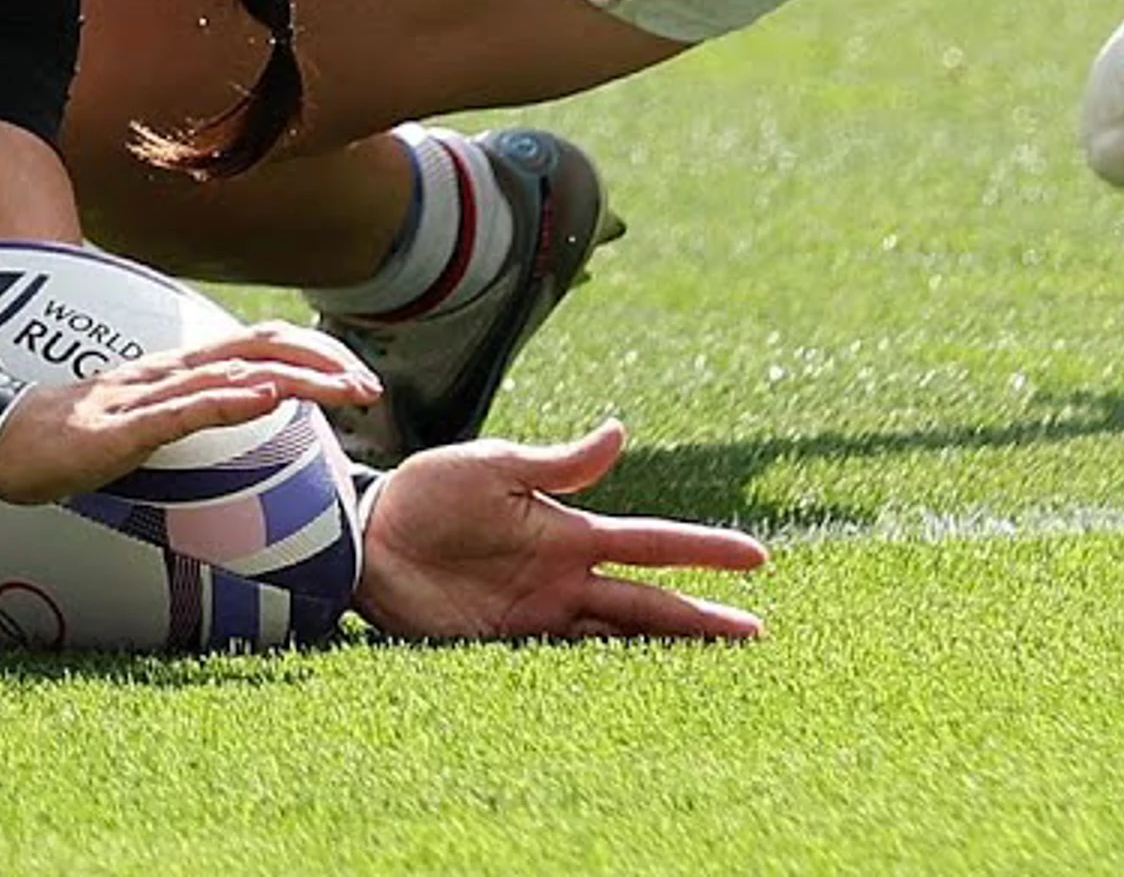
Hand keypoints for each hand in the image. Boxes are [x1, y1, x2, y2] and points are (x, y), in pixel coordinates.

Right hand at [0, 324, 380, 504]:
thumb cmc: (63, 438)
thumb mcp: (140, 426)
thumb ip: (186, 415)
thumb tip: (240, 413)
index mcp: (173, 374)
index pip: (256, 347)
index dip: (311, 355)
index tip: (356, 380)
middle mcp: (166, 373)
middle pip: (258, 349)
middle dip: (322, 361)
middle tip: (371, 388)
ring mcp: (143, 397)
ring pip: (231, 374)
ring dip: (297, 379)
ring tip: (345, 387)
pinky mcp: (119, 427)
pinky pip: (182, 410)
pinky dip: (229, 401)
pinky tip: (266, 398)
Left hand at [350, 419, 766, 642]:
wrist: (363, 535)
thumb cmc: (427, 491)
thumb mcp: (492, 468)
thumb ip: (558, 464)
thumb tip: (621, 431)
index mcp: (569, 533)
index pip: (651, 542)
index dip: (703, 550)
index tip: (758, 557)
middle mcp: (565, 579)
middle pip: (647, 602)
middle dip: (703, 617)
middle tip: (759, 634)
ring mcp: (538, 616)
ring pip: (617, 638)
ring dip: (665, 651)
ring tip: (718, 670)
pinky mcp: (504, 647)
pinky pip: (564, 665)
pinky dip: (601, 676)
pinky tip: (634, 691)